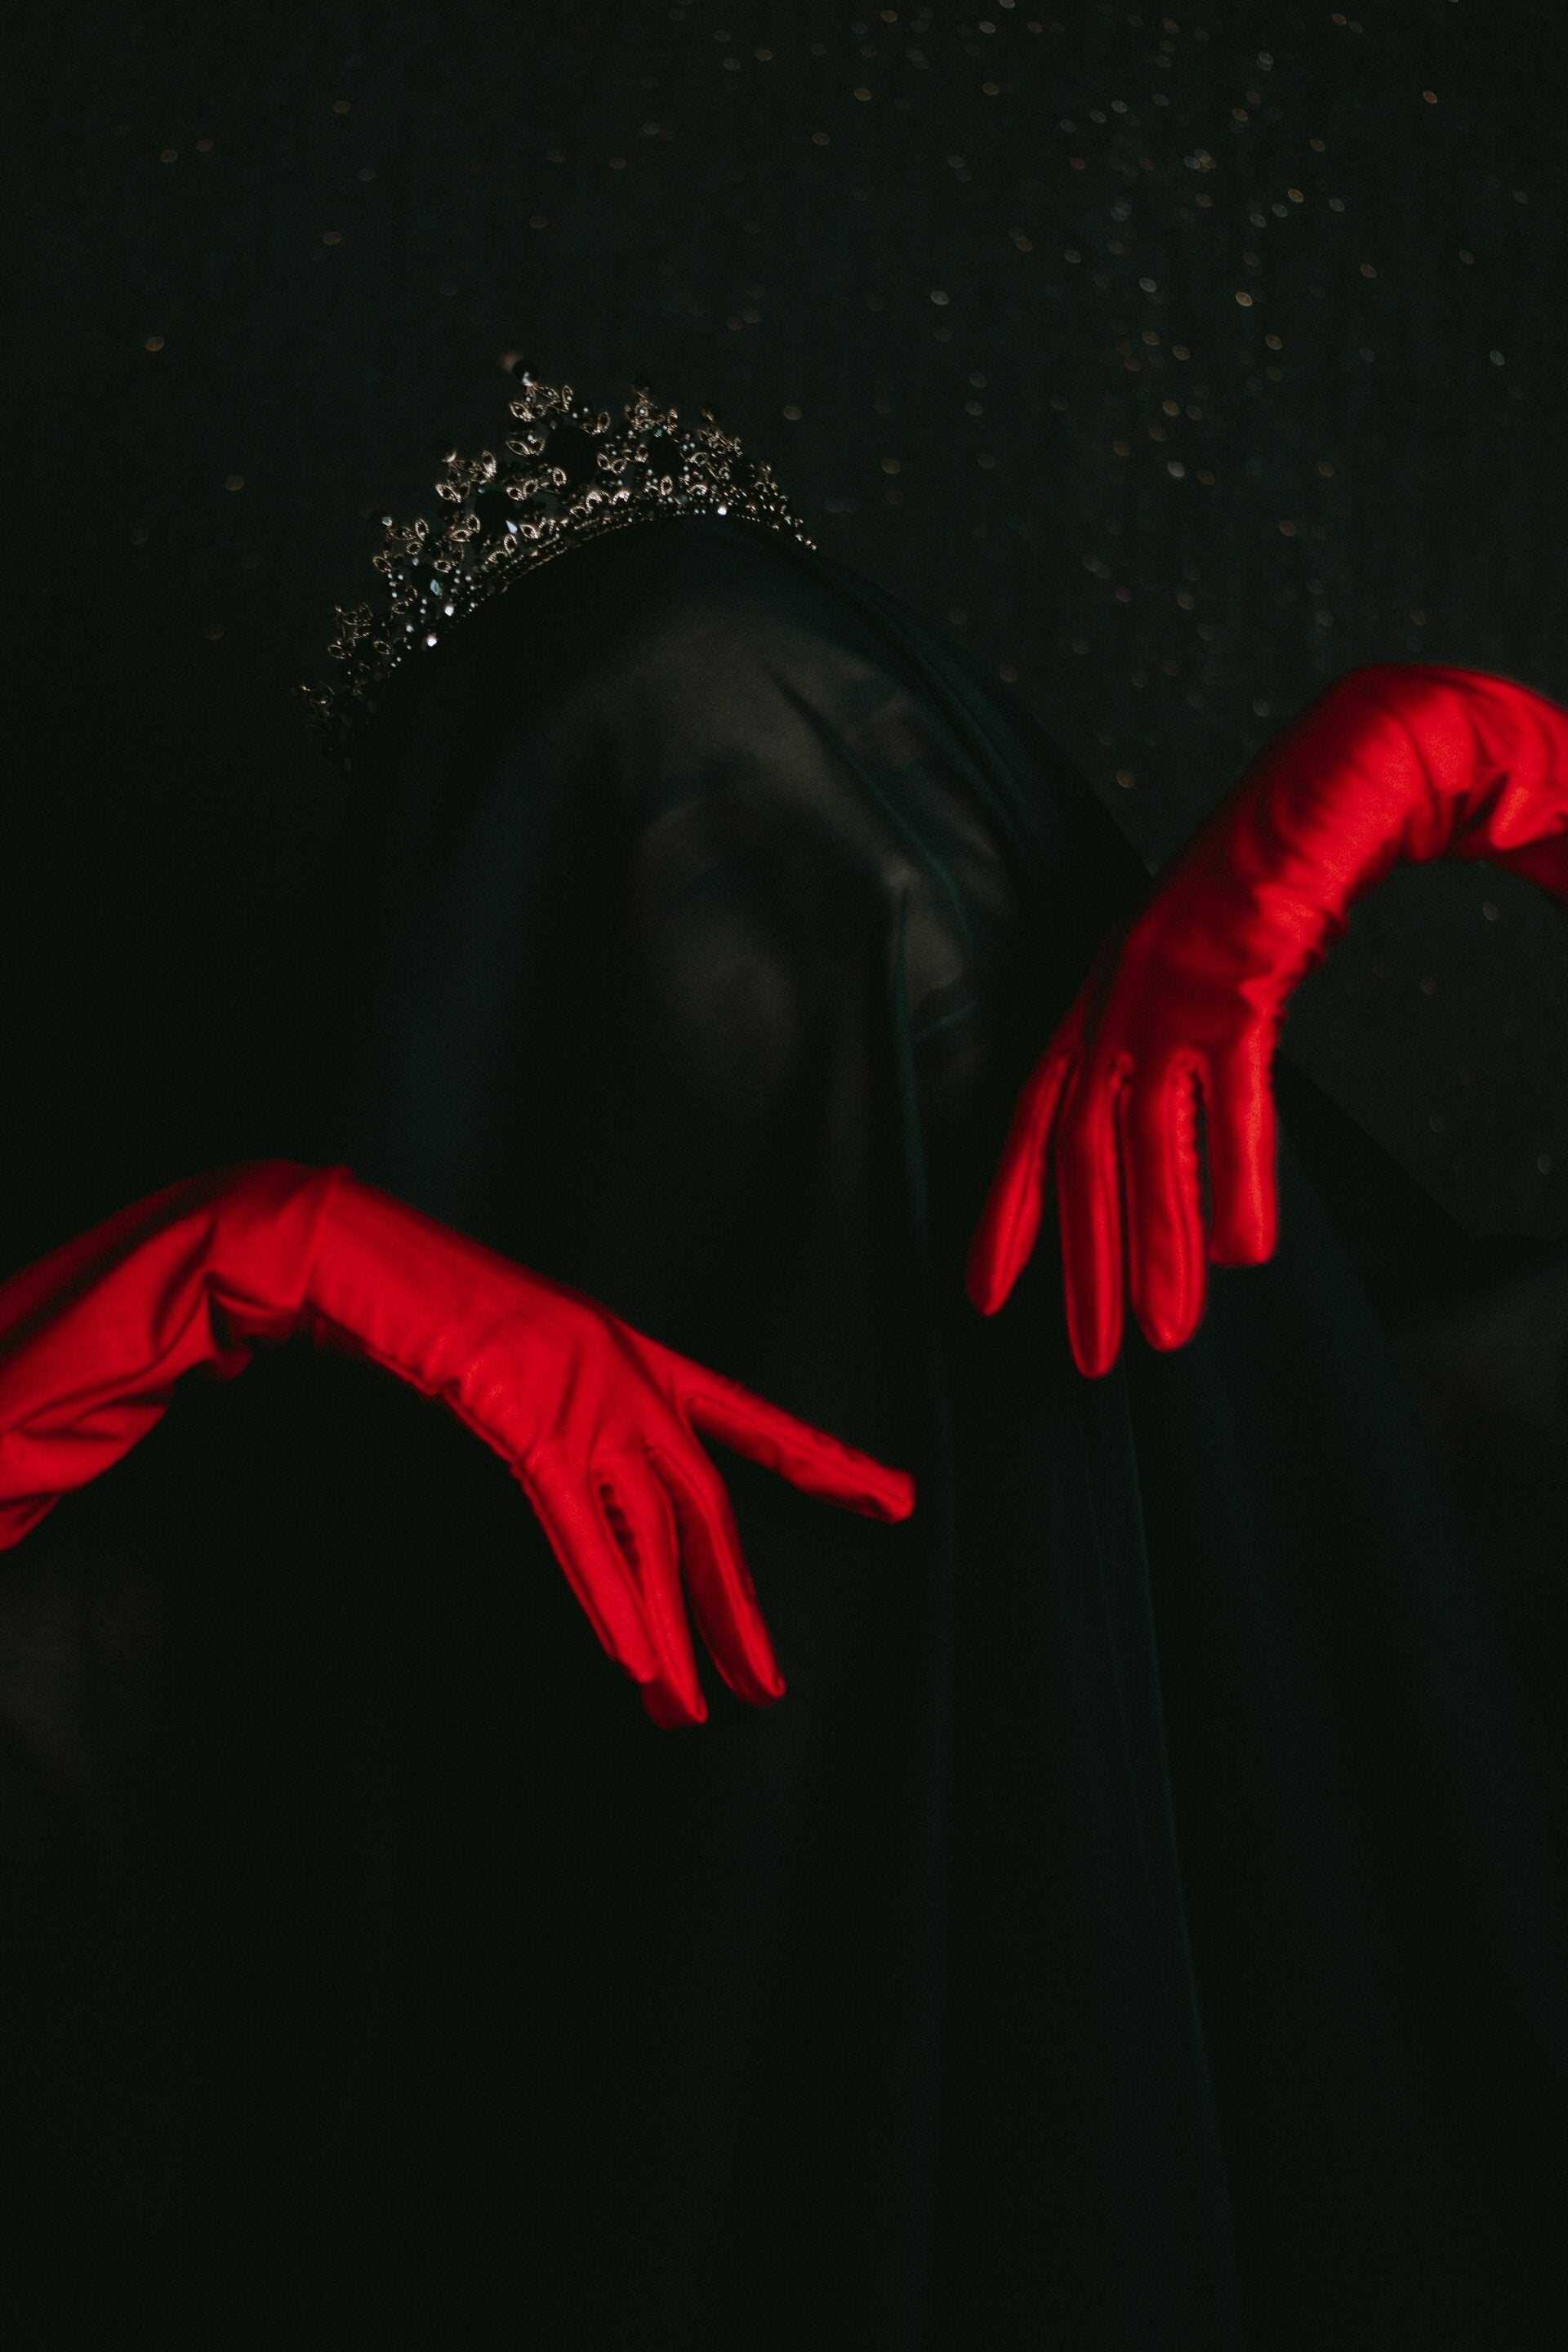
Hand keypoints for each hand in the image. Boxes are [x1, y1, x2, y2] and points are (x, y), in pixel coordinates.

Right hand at [386, 1271, 918, 1731]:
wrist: (367, 1256)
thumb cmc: (440, 1301)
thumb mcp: (534, 1352)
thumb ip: (574, 1415)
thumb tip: (599, 1493)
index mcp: (639, 1358)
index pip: (751, 1420)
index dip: (824, 1464)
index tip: (897, 1498)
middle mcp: (629, 1382)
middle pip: (705, 1510)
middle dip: (736, 1607)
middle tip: (765, 1688)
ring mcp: (583, 1403)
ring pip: (649, 1537)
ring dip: (672, 1632)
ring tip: (690, 1710)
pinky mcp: (526, 1426)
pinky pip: (580, 1531)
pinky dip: (610, 1597)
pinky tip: (636, 1657)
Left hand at [967, 664, 1567, 1376]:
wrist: (1345, 771)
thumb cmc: (1281, 880)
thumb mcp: (1211, 976)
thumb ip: (1189, 1058)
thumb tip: (1192, 1159)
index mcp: (1102, 995)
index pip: (1034, 1119)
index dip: (1008, 1209)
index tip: (985, 1294)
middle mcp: (1118, 995)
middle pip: (1081, 1152)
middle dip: (1081, 1263)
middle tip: (1089, 1361)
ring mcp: (1173, 985)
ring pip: (1148, 1140)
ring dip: (1156, 1245)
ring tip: (1170, 1338)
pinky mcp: (1240, 973)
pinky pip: (1233, 1094)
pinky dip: (1238, 1175)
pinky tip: (1250, 1251)